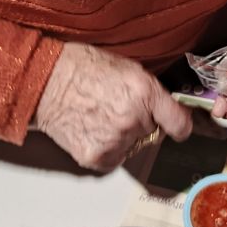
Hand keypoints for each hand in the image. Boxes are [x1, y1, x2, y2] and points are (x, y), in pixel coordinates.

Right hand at [35, 42, 191, 170]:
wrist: (45, 81)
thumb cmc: (82, 68)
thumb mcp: (127, 68)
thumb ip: (150, 92)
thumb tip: (167, 109)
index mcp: (145, 92)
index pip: (180, 124)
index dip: (181, 126)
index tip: (179, 127)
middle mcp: (134, 118)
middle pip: (152, 133)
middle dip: (141, 122)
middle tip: (117, 107)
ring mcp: (115, 140)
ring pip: (132, 146)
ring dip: (122, 137)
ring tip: (99, 116)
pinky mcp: (97, 157)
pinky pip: (114, 159)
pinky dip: (106, 149)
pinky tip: (91, 129)